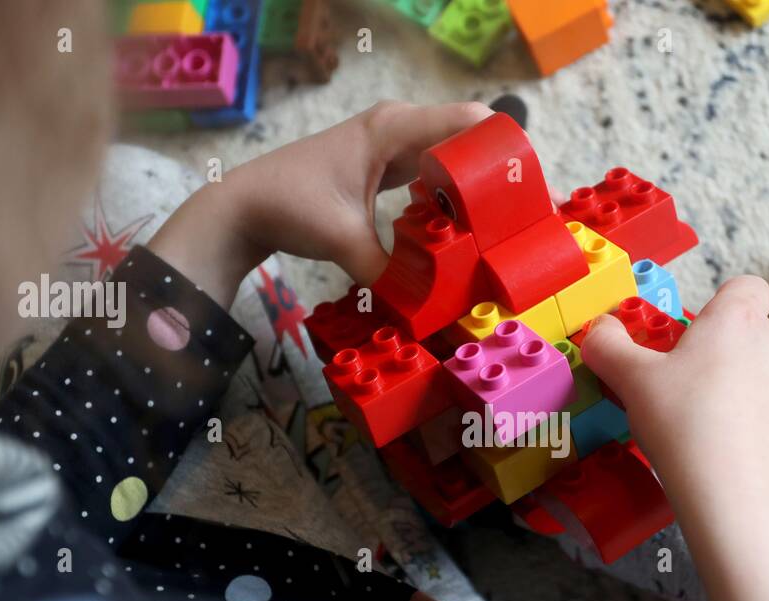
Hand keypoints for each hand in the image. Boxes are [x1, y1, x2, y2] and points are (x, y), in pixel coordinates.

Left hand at [148, 100, 493, 306]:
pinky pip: (432, 173)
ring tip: (501, 227)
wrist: (243, 206)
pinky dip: (449, 196)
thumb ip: (389, 273)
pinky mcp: (385, 166)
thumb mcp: (344, 242)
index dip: (503, 151)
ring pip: (451, 158)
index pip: (469, 121)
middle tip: (521, 221)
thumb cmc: (289, 207)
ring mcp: (391, 145)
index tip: (525, 193)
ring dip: (475, 188)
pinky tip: (462, 229)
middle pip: (468, 139)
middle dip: (496, 176)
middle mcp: (398, 128)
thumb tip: (429, 310)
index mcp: (393, 129)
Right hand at [581, 276, 768, 600]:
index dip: (719, 306)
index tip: (692, 340)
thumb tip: (599, 329)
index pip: (744, 287)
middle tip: (688, 398)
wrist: (738, 504)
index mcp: (738, 322)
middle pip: (754, 338)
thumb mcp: (630, 382)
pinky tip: (741, 464)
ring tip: (715, 436)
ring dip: (750, 397)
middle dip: (725, 359)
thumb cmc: (683, 427)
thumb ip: (609, 347)